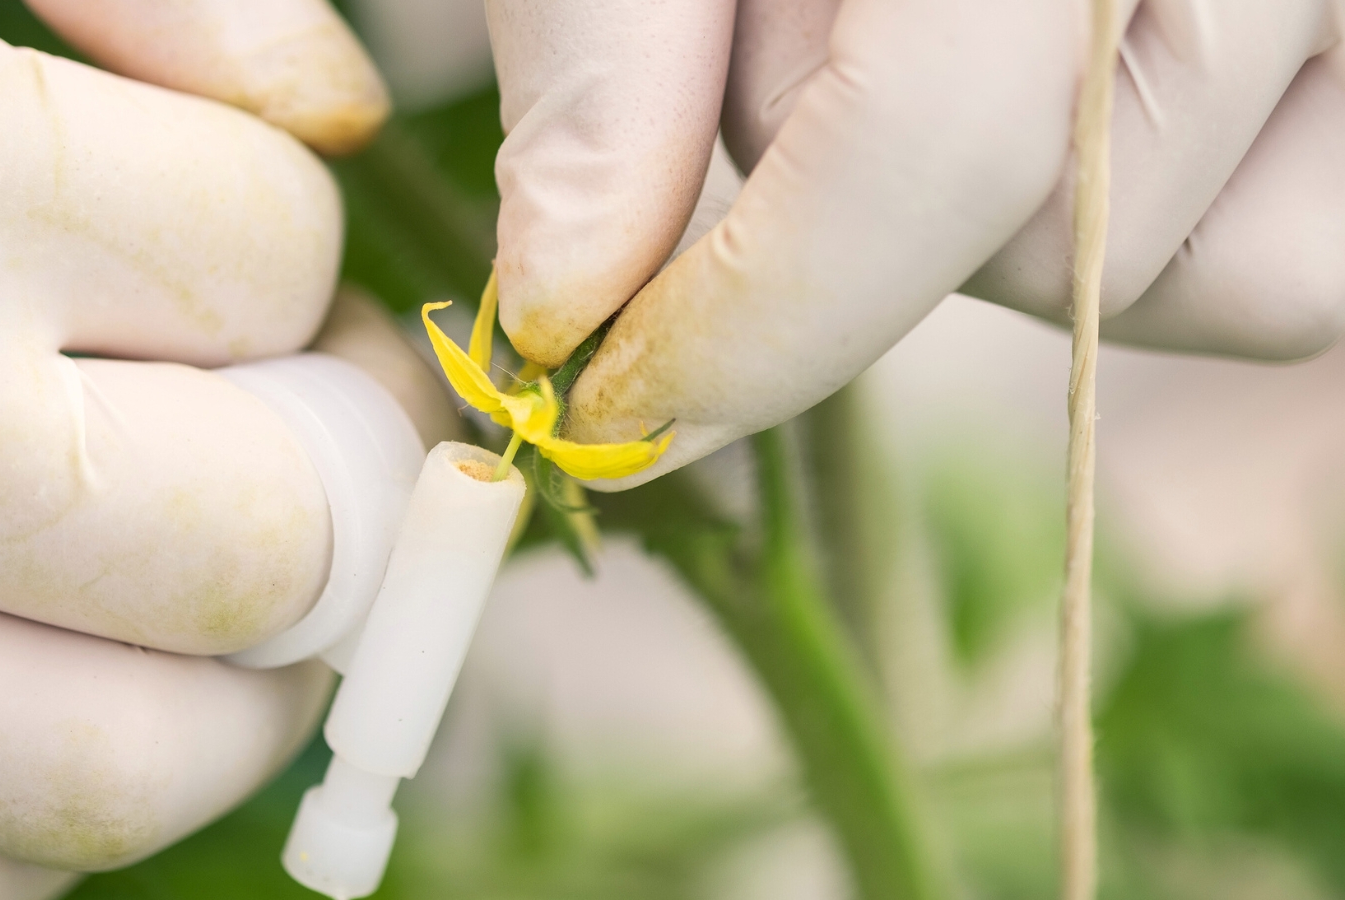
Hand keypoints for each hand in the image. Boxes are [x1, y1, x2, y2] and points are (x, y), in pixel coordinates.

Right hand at [0, 2, 452, 897]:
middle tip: (279, 421)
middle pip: (268, 553)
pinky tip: (21, 649)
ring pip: (150, 765)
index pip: (273, 257)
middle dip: (320, 476)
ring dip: (225, 668)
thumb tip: (334, 111)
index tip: (222, 236)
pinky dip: (63, 773)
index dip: (285, 244)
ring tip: (170, 550)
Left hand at [486, 0, 1344, 484]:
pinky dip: (1163, 220)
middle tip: (799, 56)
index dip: (759, 321)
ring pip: (1221, 269)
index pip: (933, 146)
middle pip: (1072, 239)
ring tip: (933, 58)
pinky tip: (1058, 104)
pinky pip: (1298, 244)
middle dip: (875, 224)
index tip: (617, 407)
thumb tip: (566, 298)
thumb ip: (611, 62)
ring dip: (1025, 227)